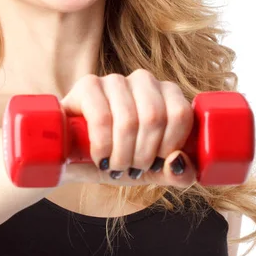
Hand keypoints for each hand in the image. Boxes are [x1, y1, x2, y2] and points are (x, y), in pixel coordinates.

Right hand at [59, 69, 197, 187]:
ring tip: (115, 166)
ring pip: (128, 119)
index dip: (170, 146)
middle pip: (154, 117)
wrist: (75, 157)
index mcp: (167, 94)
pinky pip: (101, 117)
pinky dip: (103, 145)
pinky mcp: (87, 85)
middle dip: (143, 155)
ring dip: (122, 154)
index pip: (180, 113)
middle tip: (131, 170)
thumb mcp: (153, 172)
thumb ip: (179, 174)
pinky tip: (101, 157)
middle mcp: (144, 80)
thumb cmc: (120, 158)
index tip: (155, 165)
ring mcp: (115, 80)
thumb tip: (178, 161)